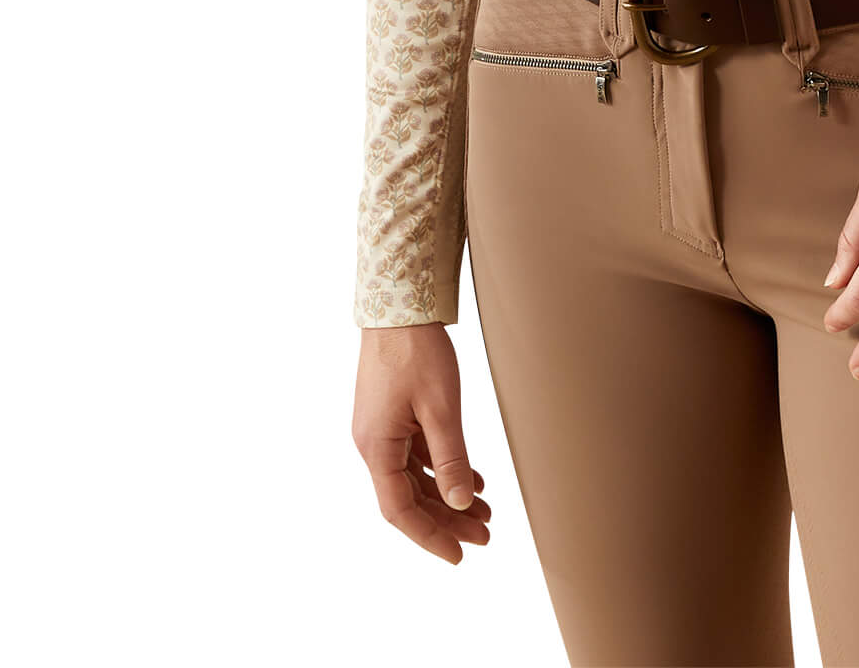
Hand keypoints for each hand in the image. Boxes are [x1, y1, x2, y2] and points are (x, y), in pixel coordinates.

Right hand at [353, 324, 492, 562]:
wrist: (399, 303)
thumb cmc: (417, 350)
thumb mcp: (441, 408)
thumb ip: (451, 458)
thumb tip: (461, 503)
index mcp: (376, 447)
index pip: (400, 510)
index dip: (430, 536)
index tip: (460, 555)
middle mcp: (373, 443)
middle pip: (410, 496)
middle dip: (448, 518)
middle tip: (486, 534)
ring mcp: (382, 429)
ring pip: (416, 476)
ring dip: (448, 494)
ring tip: (485, 510)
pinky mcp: (393, 414)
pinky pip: (417, 454)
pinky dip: (444, 468)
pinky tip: (472, 477)